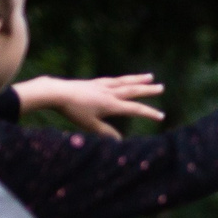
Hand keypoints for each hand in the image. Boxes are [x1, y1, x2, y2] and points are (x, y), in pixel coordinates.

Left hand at [12, 73, 166, 138]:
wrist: (56, 93)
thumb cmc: (73, 111)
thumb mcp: (90, 125)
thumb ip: (105, 132)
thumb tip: (120, 140)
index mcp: (110, 104)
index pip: (134, 109)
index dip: (149, 113)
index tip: (161, 116)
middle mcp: (109, 93)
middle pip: (132, 90)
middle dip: (148, 90)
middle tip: (161, 87)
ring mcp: (102, 86)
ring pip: (124, 82)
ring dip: (138, 79)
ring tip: (150, 76)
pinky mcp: (94, 83)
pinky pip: (113, 80)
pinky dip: (122, 79)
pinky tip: (123, 80)